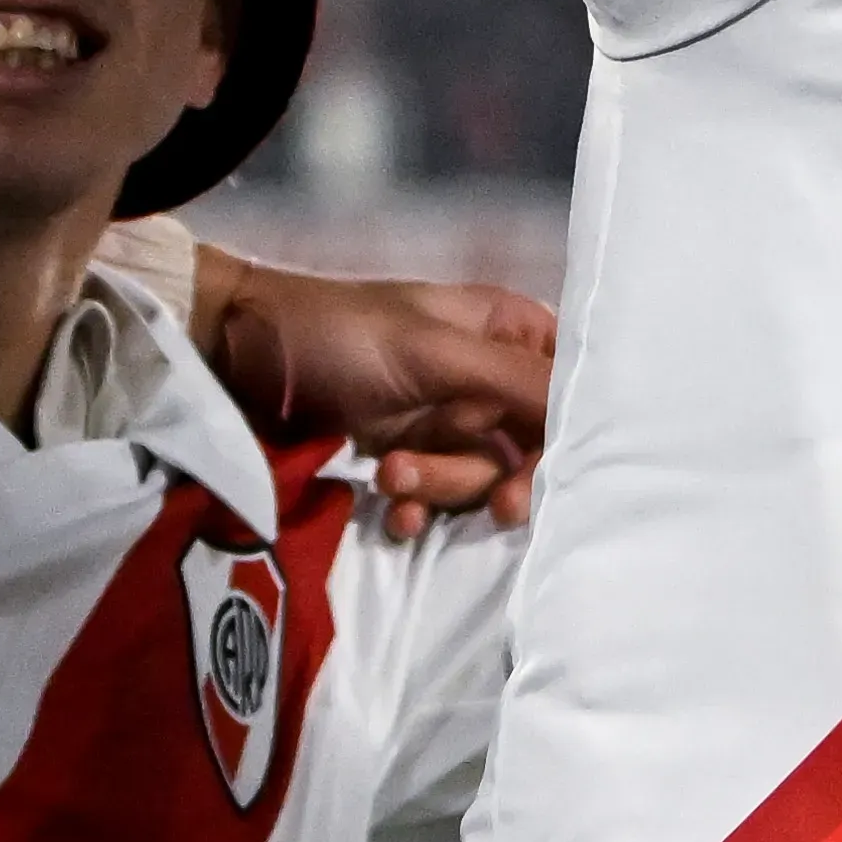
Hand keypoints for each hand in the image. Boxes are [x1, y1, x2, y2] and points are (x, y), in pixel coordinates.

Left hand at [193, 256, 555, 537]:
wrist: (238, 359)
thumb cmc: (339, 336)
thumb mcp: (434, 352)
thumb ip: (519, 382)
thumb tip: (603, 413)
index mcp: (506, 329)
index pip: (570, 391)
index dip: (566, 437)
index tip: (544, 475)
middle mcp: (486, 374)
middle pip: (530, 448)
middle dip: (490, 473)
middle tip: (478, 497)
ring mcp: (445, 418)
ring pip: (480, 478)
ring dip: (438, 486)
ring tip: (387, 473)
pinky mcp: (407, 453)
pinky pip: (437, 501)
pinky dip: (416, 511)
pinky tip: (389, 513)